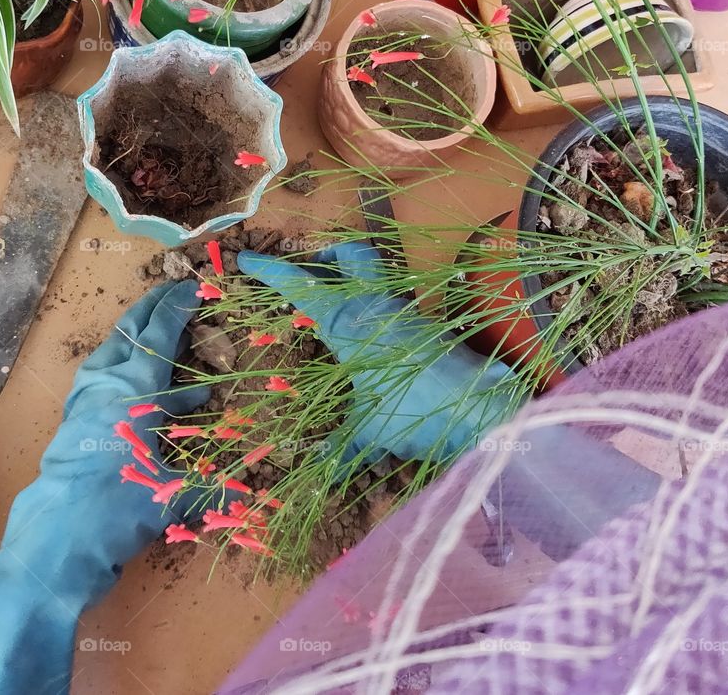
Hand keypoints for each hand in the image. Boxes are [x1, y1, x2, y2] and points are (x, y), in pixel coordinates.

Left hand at [0, 280, 205, 694]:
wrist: (57, 539)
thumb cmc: (120, 507)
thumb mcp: (175, 492)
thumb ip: (212, 484)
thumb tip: (249, 494)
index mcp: (135, 387)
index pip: (160, 332)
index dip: (178, 307)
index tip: (193, 288)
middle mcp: (106, 383)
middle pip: (130, 331)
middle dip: (152, 308)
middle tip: (172, 293)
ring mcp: (84, 400)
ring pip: (110, 351)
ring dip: (133, 337)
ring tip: (154, 334)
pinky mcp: (72, 421)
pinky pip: (100, 378)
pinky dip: (121, 369)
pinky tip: (136, 387)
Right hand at [238, 243, 516, 467]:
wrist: (479, 407)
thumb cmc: (412, 409)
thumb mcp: (368, 430)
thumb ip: (342, 446)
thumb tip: (319, 471)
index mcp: (348, 320)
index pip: (302, 285)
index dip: (273, 270)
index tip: (248, 259)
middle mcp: (376, 305)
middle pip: (352, 255)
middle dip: (330, 256)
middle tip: (313, 272)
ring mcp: (406, 312)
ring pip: (378, 277)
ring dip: (358, 282)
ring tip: (339, 307)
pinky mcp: (429, 326)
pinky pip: (397, 306)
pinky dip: (380, 311)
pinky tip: (373, 339)